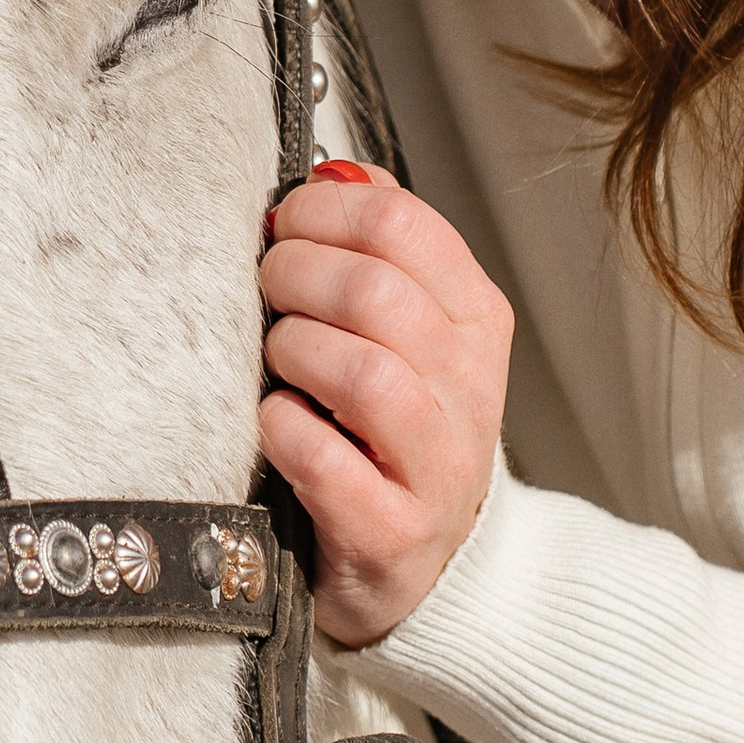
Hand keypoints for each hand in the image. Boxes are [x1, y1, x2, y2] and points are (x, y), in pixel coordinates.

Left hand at [258, 163, 513, 648]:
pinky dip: (284, 431)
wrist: (427, 569)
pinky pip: (326, 462)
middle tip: (268, 289)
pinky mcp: (391, 533)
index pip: (408, 226)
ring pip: (365, 373)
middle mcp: (469, 390)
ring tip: (277, 360)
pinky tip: (274, 423)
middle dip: (297, 275)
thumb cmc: (396, 439)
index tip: (287, 222)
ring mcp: (437, 467)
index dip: (326, 211)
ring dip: (295, 351)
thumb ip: (378, 249)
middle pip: (379, 292)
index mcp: (474, 322)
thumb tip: (333, 173)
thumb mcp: (411, 332)